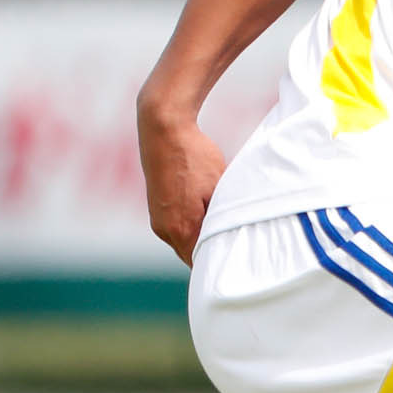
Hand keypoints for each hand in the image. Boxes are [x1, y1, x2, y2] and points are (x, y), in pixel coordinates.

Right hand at [138, 105, 224, 265]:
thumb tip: (230, 235)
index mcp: (181, 229)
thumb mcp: (219, 187)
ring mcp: (157, 221)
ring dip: (200, 237)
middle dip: (210, 251)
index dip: (219, 261)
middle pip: (192, 255)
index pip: (202, 262)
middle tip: (235, 244)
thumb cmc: (194, 156)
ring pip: (184, 242)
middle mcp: (164, 230)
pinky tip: (205, 211)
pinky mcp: (156, 210)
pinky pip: (176, 229)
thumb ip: (222, 217)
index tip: (237, 260)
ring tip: (221, 223)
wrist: (163, 130)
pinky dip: (191, 227)